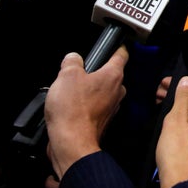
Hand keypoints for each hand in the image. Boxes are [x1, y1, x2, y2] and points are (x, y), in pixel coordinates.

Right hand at [44, 47, 127, 180]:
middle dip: (96, 72)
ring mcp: (112, 106)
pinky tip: (72, 107)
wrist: (72, 143)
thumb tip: (73, 58)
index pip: (121, 55)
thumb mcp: (66, 76)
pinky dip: (86, 104)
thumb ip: (71, 62)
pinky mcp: (103, 119)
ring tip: (71, 92)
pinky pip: (96, 105)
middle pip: (110, 74)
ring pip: (102, 90)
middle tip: (79, 73)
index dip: (117, 48)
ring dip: (89, 89)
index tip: (115, 45)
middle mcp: (117, 90)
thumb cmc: (73, 110)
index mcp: (113, 75)